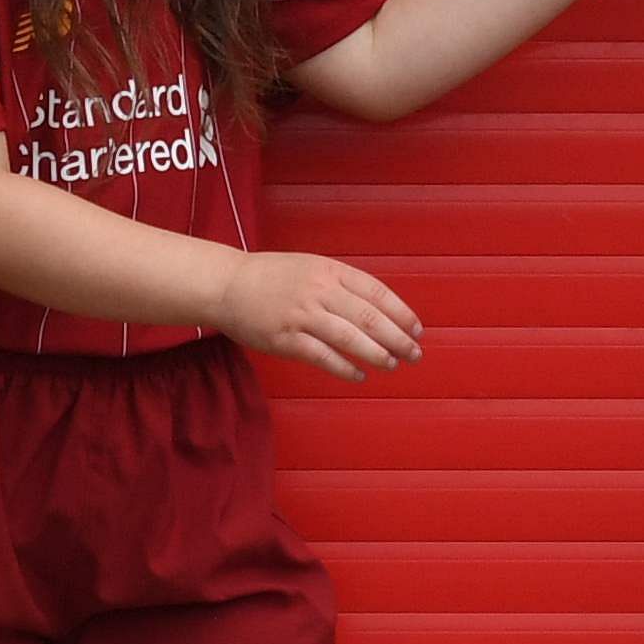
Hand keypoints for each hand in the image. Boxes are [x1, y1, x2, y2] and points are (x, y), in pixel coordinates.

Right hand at [218, 249, 424, 377]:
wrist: (226, 285)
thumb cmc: (271, 277)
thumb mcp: (311, 267)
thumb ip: (341, 284)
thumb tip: (377, 309)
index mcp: (330, 271)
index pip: (376, 292)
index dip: (401, 312)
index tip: (417, 329)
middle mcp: (319, 291)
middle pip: (369, 317)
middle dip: (397, 337)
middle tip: (415, 353)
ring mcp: (302, 315)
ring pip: (350, 338)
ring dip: (376, 354)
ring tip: (393, 365)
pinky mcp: (285, 339)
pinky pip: (322, 356)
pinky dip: (344, 368)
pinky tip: (359, 376)